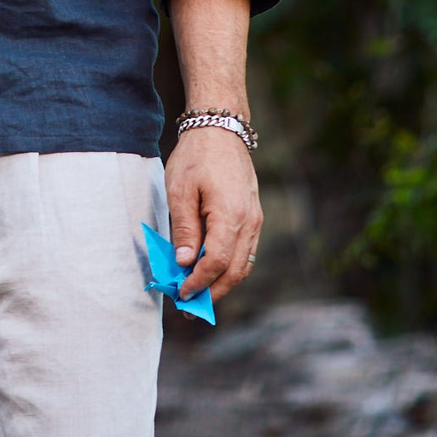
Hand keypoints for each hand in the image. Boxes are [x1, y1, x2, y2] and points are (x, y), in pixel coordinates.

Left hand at [165, 126, 261, 301]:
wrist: (221, 129)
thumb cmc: (196, 156)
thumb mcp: (180, 190)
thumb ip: (184, 229)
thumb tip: (185, 263)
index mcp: (231, 215)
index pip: (218, 263)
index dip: (199, 282)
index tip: (181, 294)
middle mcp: (250, 222)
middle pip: (235, 271)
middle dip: (212, 292)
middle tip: (189, 306)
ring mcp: (255, 219)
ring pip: (244, 264)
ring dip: (222, 283)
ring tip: (198, 293)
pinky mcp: (254, 216)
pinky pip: (246, 251)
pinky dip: (230, 267)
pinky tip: (211, 271)